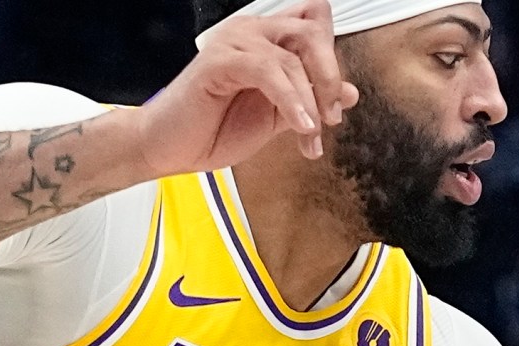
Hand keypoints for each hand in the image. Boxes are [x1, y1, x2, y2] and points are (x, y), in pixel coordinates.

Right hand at [136, 1, 359, 172]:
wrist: (168, 148)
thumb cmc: (212, 129)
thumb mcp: (276, 117)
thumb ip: (309, 101)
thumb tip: (350, 92)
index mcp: (265, 40)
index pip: (314, 23)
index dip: (331, 59)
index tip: (334, 102)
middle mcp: (250, 32)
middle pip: (311, 30)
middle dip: (329, 76)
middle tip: (331, 115)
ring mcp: (233, 42)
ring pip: (292, 56)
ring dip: (311, 100)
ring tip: (310, 133)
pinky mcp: (218, 61)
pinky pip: (268, 71)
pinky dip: (290, 100)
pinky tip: (299, 126)